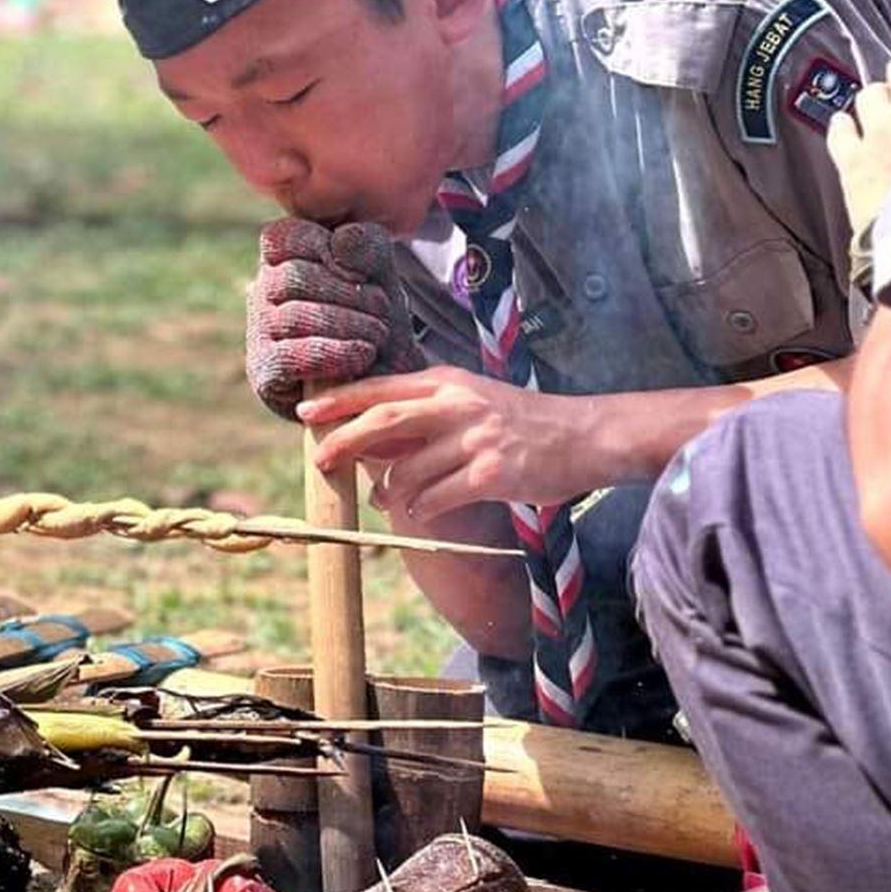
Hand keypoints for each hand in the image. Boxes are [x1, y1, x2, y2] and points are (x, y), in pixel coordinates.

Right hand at [246, 218, 423, 420]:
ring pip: (293, 317)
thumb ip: (367, 247)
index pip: (285, 237)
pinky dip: (331, 353)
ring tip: (379, 333)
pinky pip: (289, 356)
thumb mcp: (381, 275)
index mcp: (283, 258)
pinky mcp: (263, 369)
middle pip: (291, 278)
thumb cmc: (377, 319)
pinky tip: (362, 354)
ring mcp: (259, 331)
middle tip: (383, 309)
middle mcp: (262, 290)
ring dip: (346, 324)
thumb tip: (339, 241)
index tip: (362, 272)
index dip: (326, 250)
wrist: (385, 379)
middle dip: (345, 293)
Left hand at [297, 367, 602, 519]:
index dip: (341, 400)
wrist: (584, 436)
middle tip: (321, 460)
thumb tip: (372, 440)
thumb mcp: (472, 401)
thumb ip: (426, 413)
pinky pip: (437, 496)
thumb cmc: (521, 423)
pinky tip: (422, 510)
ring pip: (409, 468)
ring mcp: (477, 437)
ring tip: (384, 499)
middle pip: (385, 419)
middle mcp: (459, 403)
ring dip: (388, 489)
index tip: (306, 412)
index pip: (383, 387)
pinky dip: (421, 507)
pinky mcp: (493, 471)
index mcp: (449, 381)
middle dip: (346, 440)